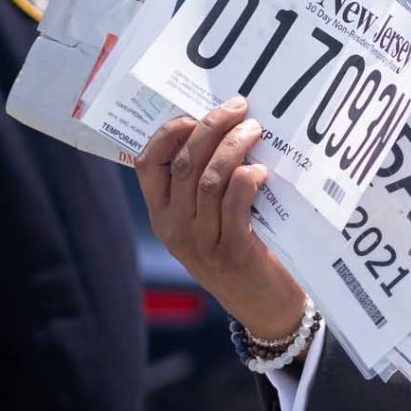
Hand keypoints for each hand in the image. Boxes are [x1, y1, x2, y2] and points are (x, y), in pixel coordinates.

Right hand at [136, 99, 307, 342]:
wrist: (263, 303)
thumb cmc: (240, 249)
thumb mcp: (209, 219)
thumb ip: (206, 184)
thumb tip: (224, 128)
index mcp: (163, 214)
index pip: (147, 165)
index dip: (167, 133)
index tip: (192, 112)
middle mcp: (174, 226)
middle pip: (183, 164)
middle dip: (210, 128)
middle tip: (237, 107)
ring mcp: (200, 241)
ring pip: (209, 180)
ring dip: (233, 148)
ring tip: (255, 130)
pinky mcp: (232, 251)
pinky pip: (234, 206)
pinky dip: (246, 181)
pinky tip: (260, 171)